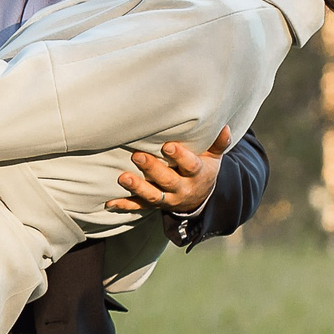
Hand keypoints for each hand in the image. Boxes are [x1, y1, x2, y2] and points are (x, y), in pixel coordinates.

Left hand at [106, 127, 230, 214]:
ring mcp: (168, 199)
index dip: (180, 157)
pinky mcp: (154, 206)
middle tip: (137, 156)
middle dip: (153, 169)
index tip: (168, 146)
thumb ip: (218, 143)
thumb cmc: (203, 168)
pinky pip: (139, 207)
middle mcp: (182, 188)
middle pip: (168, 181)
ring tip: (122, 178)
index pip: (190, 166)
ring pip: (153, 196)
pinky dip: (124, 205)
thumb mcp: (214, 157)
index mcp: (197, 174)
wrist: (200, 197)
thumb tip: (224, 126)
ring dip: (137, 188)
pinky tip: (109, 203)